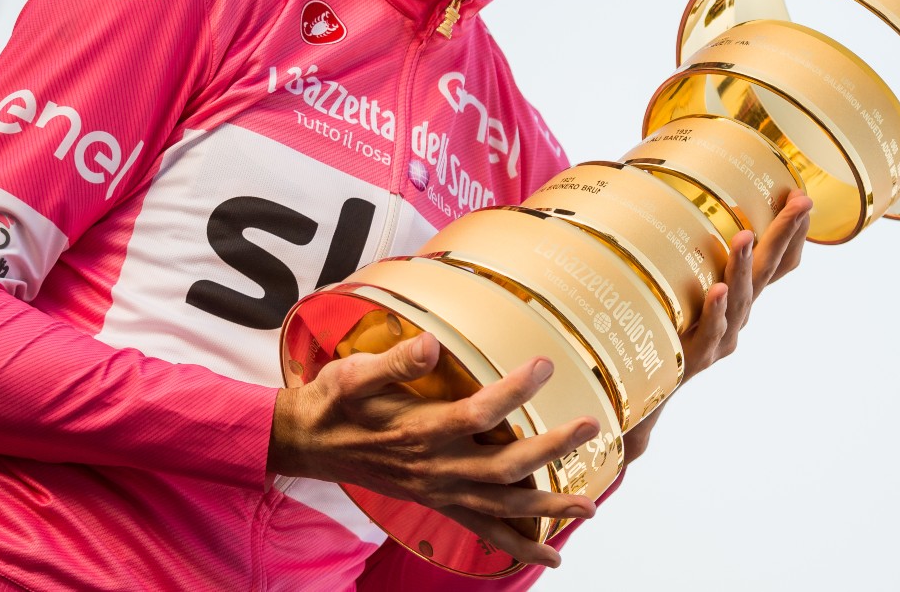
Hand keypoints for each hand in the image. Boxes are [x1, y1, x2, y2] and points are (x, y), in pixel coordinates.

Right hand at [270, 333, 598, 567]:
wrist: (310, 442)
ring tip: (589, 506)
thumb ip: (394, 362)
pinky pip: (483, 530)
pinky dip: (517, 545)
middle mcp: (436, 468)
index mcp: (420, 432)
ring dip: (548, 509)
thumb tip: (429, 345)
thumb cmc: (336, 401)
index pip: (479, 413)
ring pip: (503, 507)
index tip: (545, 364)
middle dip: (552, 449)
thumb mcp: (354, 373)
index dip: (514, 390)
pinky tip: (549, 554)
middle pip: (505, 467)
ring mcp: (440, 491)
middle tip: (590, 427)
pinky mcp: (439, 502)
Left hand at [624, 190, 811, 461]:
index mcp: (742, 296)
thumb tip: (655, 193)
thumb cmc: (664, 329)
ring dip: (743, 265)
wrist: (647, 391)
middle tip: (801, 202)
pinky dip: (716, 309)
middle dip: (786, 234)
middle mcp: (740, 314)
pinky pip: (711, 329)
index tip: (801, 196)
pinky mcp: (698, 354)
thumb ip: (684, 253)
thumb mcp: (683, 289)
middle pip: (769, 271)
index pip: (779, 261)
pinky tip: (717, 290)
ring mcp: (723, 335)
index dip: (793, 232)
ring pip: (741, 297)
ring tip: (745, 235)